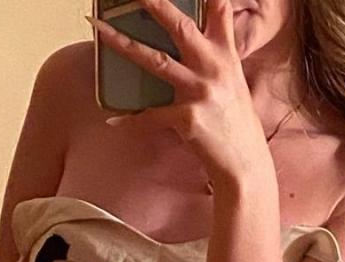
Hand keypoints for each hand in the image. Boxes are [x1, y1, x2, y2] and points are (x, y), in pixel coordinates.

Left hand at [86, 0, 273, 185]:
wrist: (245, 163)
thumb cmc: (235, 123)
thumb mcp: (233, 82)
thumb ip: (216, 56)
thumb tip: (192, 41)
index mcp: (226, 56)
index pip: (220, 11)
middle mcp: (214, 68)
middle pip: (181, 27)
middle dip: (155, 3)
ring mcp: (200, 92)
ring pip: (156, 61)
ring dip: (123, 44)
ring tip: (99, 29)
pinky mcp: (188, 118)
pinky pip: (150, 117)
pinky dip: (130, 121)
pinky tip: (113, 121)